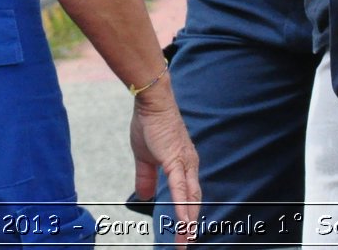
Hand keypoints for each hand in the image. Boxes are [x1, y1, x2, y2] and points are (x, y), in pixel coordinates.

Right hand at [128, 81, 200, 246]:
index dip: (188, 215)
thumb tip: (145, 197)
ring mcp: (184, 165)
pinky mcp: (175, 161)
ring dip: (188, 222)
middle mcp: (189, 167)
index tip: (185, 234)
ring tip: (185, 241)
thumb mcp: (144, 157)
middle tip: (185, 245)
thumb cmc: (149, 125)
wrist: (152, 102)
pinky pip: (180, 188)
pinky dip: (182, 206)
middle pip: (193, 203)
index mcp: (184, 166)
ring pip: (189, 199)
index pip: (188, 196)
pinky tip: (183, 221)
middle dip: (189, 226)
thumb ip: (146, 177)